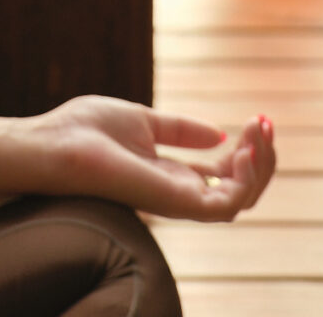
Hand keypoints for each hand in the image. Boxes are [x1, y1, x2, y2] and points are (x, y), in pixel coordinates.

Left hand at [19, 94, 276, 222]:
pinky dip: (245, 180)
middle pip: (241, 188)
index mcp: (172, 173)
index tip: (258, 117)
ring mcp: (179, 200)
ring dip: (261, 166)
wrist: (56, 145)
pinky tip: (242, 148)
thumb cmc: (85, 131)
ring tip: (258, 132)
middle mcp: (180, 191)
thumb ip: (181, 130)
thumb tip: (219, 132)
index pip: (226, 175)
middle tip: (266, 122)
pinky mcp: (175, 204)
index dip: (250, 149)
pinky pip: (227, 205)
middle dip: (264, 157)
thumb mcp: (143, 120)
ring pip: (242, 200)